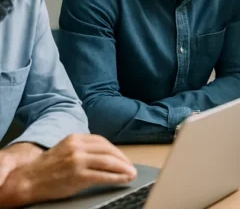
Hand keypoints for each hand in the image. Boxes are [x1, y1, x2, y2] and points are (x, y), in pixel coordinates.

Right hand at [0, 134, 136, 206]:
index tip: (123, 158)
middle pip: (108, 150)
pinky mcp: (78, 175)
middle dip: (123, 159)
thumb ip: (83, 149)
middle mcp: (77, 147)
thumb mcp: (66, 150)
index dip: (116, 150)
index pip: (102, 141)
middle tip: (131, 167)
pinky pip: (104, 175)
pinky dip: (117, 177)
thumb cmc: (47, 168)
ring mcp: (78, 161)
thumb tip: (106, 156)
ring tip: (132, 174)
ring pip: (109, 161)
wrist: (27, 180)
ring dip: (124, 168)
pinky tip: (124, 179)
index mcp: (75, 138)